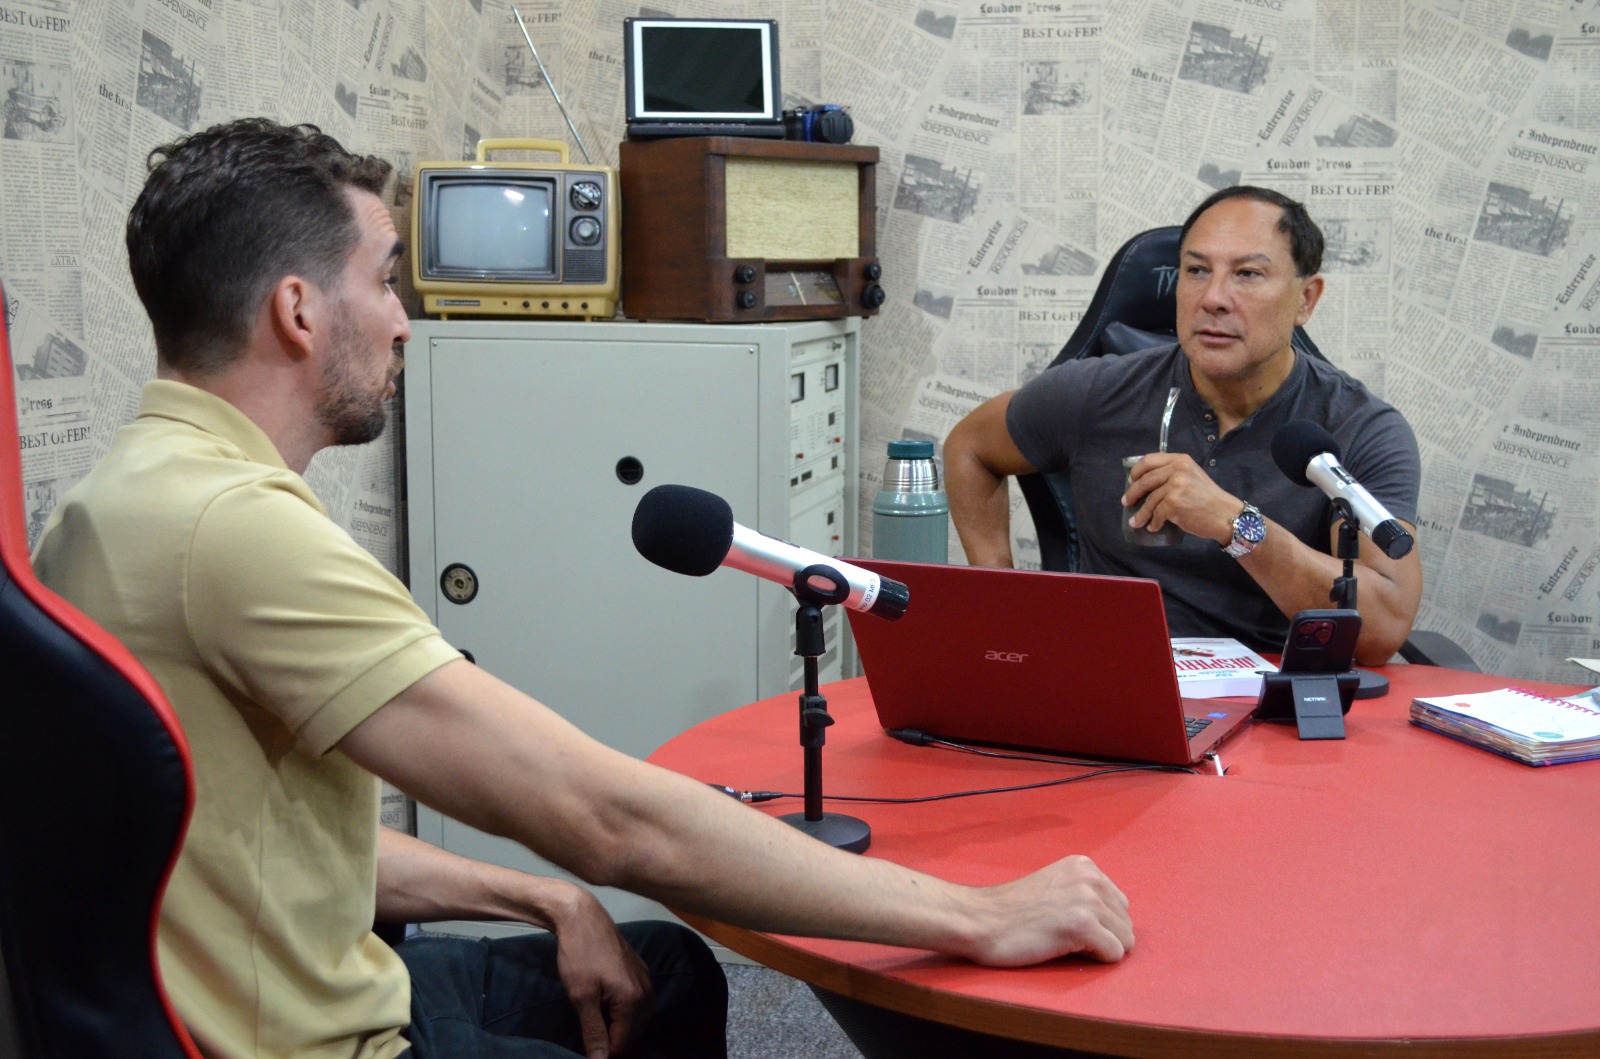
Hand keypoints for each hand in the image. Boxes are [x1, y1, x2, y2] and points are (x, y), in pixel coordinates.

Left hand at [549, 885, 655, 1058]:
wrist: (582, 917)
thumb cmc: (579, 955)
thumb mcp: (581, 997)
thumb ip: (593, 1032)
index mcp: (635, 1001)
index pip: (622, 1044)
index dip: (601, 1050)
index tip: (583, 1044)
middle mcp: (647, 993)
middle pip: (631, 1033)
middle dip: (610, 1037)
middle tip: (586, 1028)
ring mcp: (646, 980)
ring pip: (634, 1019)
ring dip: (615, 1023)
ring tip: (593, 1014)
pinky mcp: (640, 972)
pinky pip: (635, 1003)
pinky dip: (620, 1009)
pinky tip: (602, 1001)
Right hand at [965, 855, 1132, 965]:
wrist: (980, 919)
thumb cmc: (1012, 911)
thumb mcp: (1054, 885)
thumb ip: (1083, 892)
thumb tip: (1117, 919)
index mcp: (1084, 865)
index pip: (1119, 904)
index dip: (1100, 923)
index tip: (1070, 925)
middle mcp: (1090, 878)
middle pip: (1125, 923)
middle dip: (1104, 937)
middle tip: (1067, 938)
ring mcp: (1087, 901)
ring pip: (1124, 940)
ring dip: (1100, 950)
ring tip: (1066, 944)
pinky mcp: (1082, 926)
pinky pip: (1114, 954)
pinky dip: (1097, 961)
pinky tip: (1068, 951)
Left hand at [1122, 452, 1237, 542]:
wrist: (1225, 514)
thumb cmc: (1208, 498)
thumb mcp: (1192, 476)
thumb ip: (1172, 474)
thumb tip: (1145, 482)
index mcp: (1180, 460)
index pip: (1149, 460)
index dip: (1136, 471)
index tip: (1131, 480)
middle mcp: (1178, 470)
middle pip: (1145, 480)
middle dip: (1132, 492)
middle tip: (1126, 501)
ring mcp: (1175, 486)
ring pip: (1149, 500)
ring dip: (1141, 513)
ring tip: (1136, 521)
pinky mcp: (1174, 503)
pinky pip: (1156, 514)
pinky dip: (1153, 522)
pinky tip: (1153, 527)